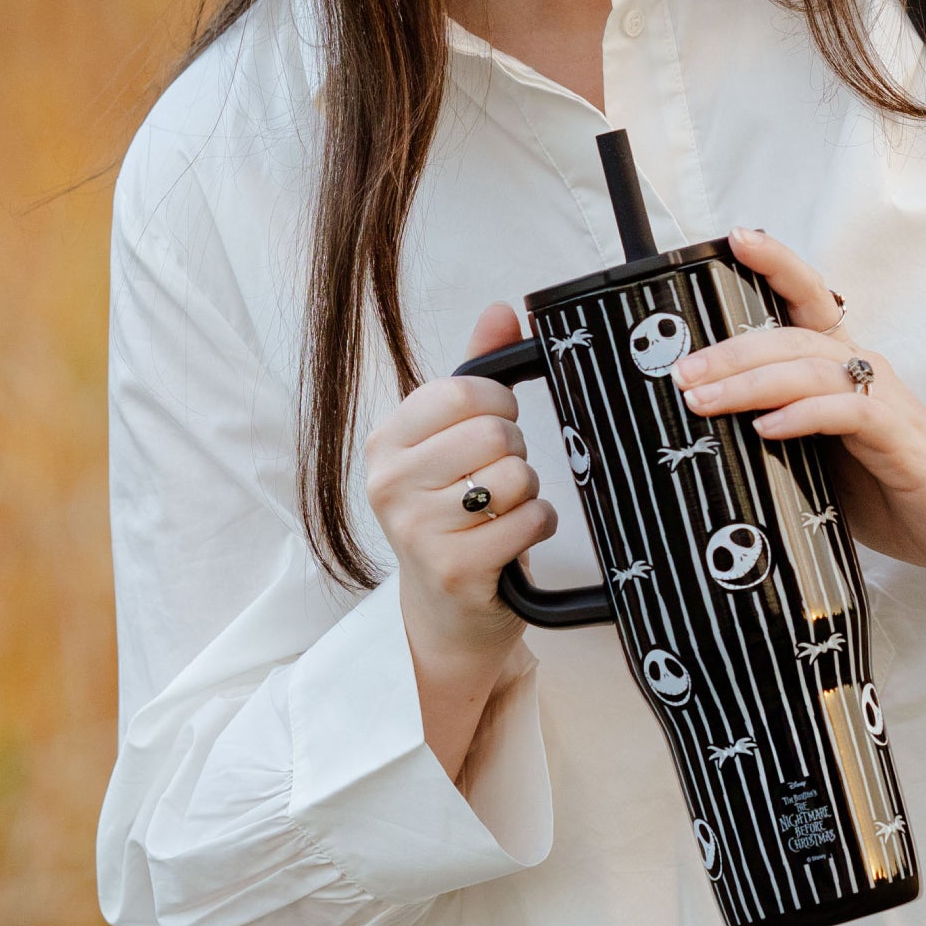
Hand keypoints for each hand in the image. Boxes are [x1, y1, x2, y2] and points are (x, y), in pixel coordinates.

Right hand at [365, 302, 557, 776]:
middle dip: (515, 453)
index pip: (462, 390)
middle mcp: (390, 484)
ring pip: (514, 476)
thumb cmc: (454, 515)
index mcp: (387, 442)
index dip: (498, 404)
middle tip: (498, 479)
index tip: (496, 424)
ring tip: (503, 511)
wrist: (446, 614)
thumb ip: (479, 369)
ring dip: (528, 492)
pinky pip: (528, 520)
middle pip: (493, 433)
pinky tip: (514, 538)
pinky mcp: (453, 568)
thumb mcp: (454, 440)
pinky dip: (538, 525)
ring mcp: (416, 529)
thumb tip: (502, 310)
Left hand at [670, 229, 925, 579]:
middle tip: (680, 370)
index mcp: (844, 366)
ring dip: (750, 382)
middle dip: (729, 349)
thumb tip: (711, 438)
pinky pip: (845, 411)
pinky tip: (768, 428)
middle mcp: (864, 368)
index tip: (736, 237)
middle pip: (791, 335)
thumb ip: (782, 440)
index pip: (808, 299)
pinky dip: (802, 415)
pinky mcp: (900, 436)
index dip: (775, 263)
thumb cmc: (897, 488)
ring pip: (809, 368)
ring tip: (703, 400)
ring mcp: (884, 397)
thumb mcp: (825, 462)